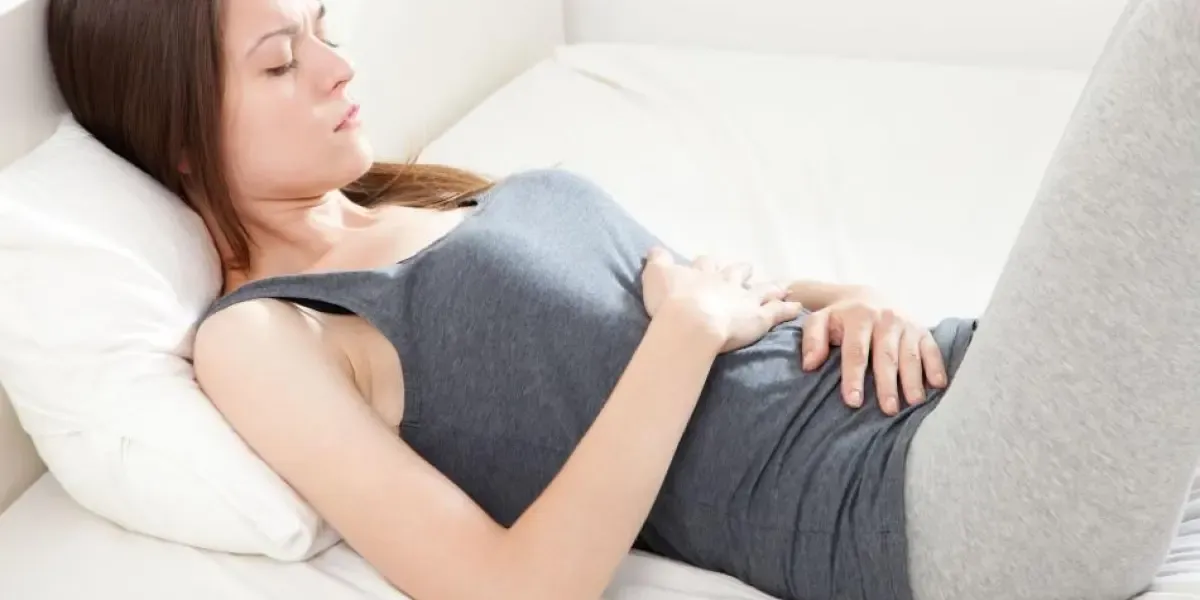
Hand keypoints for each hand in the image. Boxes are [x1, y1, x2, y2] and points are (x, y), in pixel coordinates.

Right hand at [642, 248, 804, 353]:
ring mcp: (746, 299)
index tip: (708, 264)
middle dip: (741, 271)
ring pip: (762, 290)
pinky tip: (797, 307)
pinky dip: (788, 309)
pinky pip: (778, 312)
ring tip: (780, 287)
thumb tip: (654, 249)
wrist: (691, 322)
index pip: (706, 264)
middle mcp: (726, 283)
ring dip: (770, 288)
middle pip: (737, 272)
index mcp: (702, 273)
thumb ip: (657, 261)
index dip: (708, 264)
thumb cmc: (670, 301)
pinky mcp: (760, 317)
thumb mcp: (656, 275)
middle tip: (746, 270)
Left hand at [799, 292, 947, 415]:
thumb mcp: (820, 321)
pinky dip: (936, 365)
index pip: (856, 352)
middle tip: (888, 409)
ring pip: (910, 354)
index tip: (853, 402)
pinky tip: (938, 384)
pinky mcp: (922, 329)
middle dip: (888, 383)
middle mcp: (885, 319)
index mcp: (858, 317)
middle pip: (886, 356)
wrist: (867, 297)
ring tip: (914, 402)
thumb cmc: (840, 318)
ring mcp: (906, 324)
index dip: (854, 377)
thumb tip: (809, 365)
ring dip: (914, 379)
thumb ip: (812, 340)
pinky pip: (932, 348)